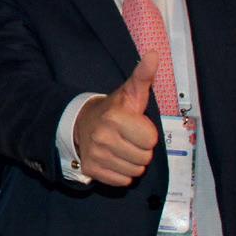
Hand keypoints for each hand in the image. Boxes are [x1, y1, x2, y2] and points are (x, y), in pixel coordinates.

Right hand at [72, 51, 159, 186]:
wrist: (82, 124)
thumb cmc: (114, 110)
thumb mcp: (130, 92)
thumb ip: (143, 76)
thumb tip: (154, 54)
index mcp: (115, 117)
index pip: (151, 140)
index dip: (147, 133)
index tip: (135, 126)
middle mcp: (102, 137)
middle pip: (144, 158)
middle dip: (141, 149)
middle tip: (128, 138)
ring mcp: (95, 155)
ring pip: (134, 172)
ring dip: (132, 162)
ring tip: (121, 148)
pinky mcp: (91, 169)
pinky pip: (121, 181)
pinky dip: (121, 173)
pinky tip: (113, 159)